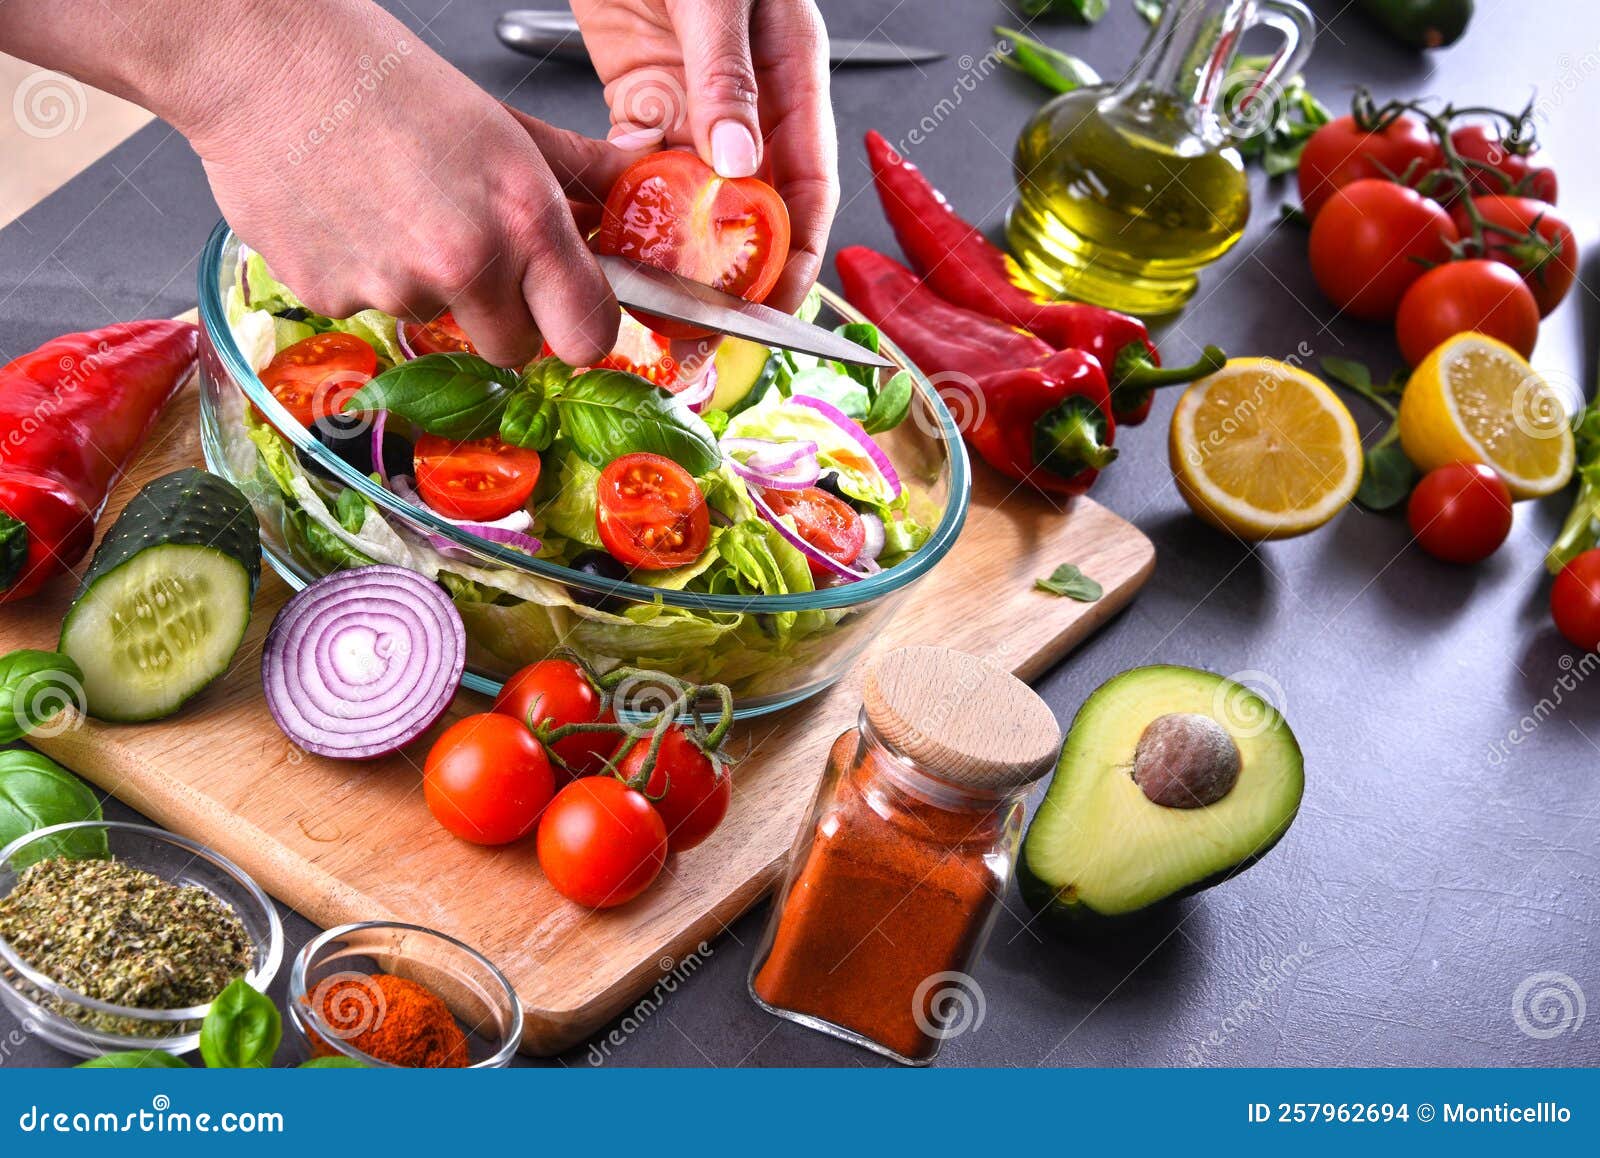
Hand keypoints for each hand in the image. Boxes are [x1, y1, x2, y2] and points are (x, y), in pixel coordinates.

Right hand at [185, 3, 644, 366]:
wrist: (263, 59)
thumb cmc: (383, 79)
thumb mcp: (501, 121)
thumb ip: (575, 168)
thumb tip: (636, 172)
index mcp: (522, 217)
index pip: (586, 335)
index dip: (577, 326)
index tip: (563, 308)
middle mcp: (464, 262)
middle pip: (513, 350)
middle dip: (502, 314)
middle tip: (471, 251)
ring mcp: (393, 288)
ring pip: (435, 321)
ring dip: (423, 282)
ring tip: (392, 205)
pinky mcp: (328, 298)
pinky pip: (366, 308)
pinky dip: (361, 274)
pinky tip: (347, 214)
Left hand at [571, 0, 838, 314]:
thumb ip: (727, 76)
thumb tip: (738, 161)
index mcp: (791, 74)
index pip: (806, 186)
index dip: (795, 256)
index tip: (773, 308)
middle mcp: (747, 100)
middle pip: (746, 207)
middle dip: (726, 274)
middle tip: (700, 328)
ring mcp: (692, 99)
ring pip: (687, 193)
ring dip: (667, 244)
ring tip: (647, 295)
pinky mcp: (641, 90)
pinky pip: (636, 161)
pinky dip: (623, 194)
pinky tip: (610, 222)